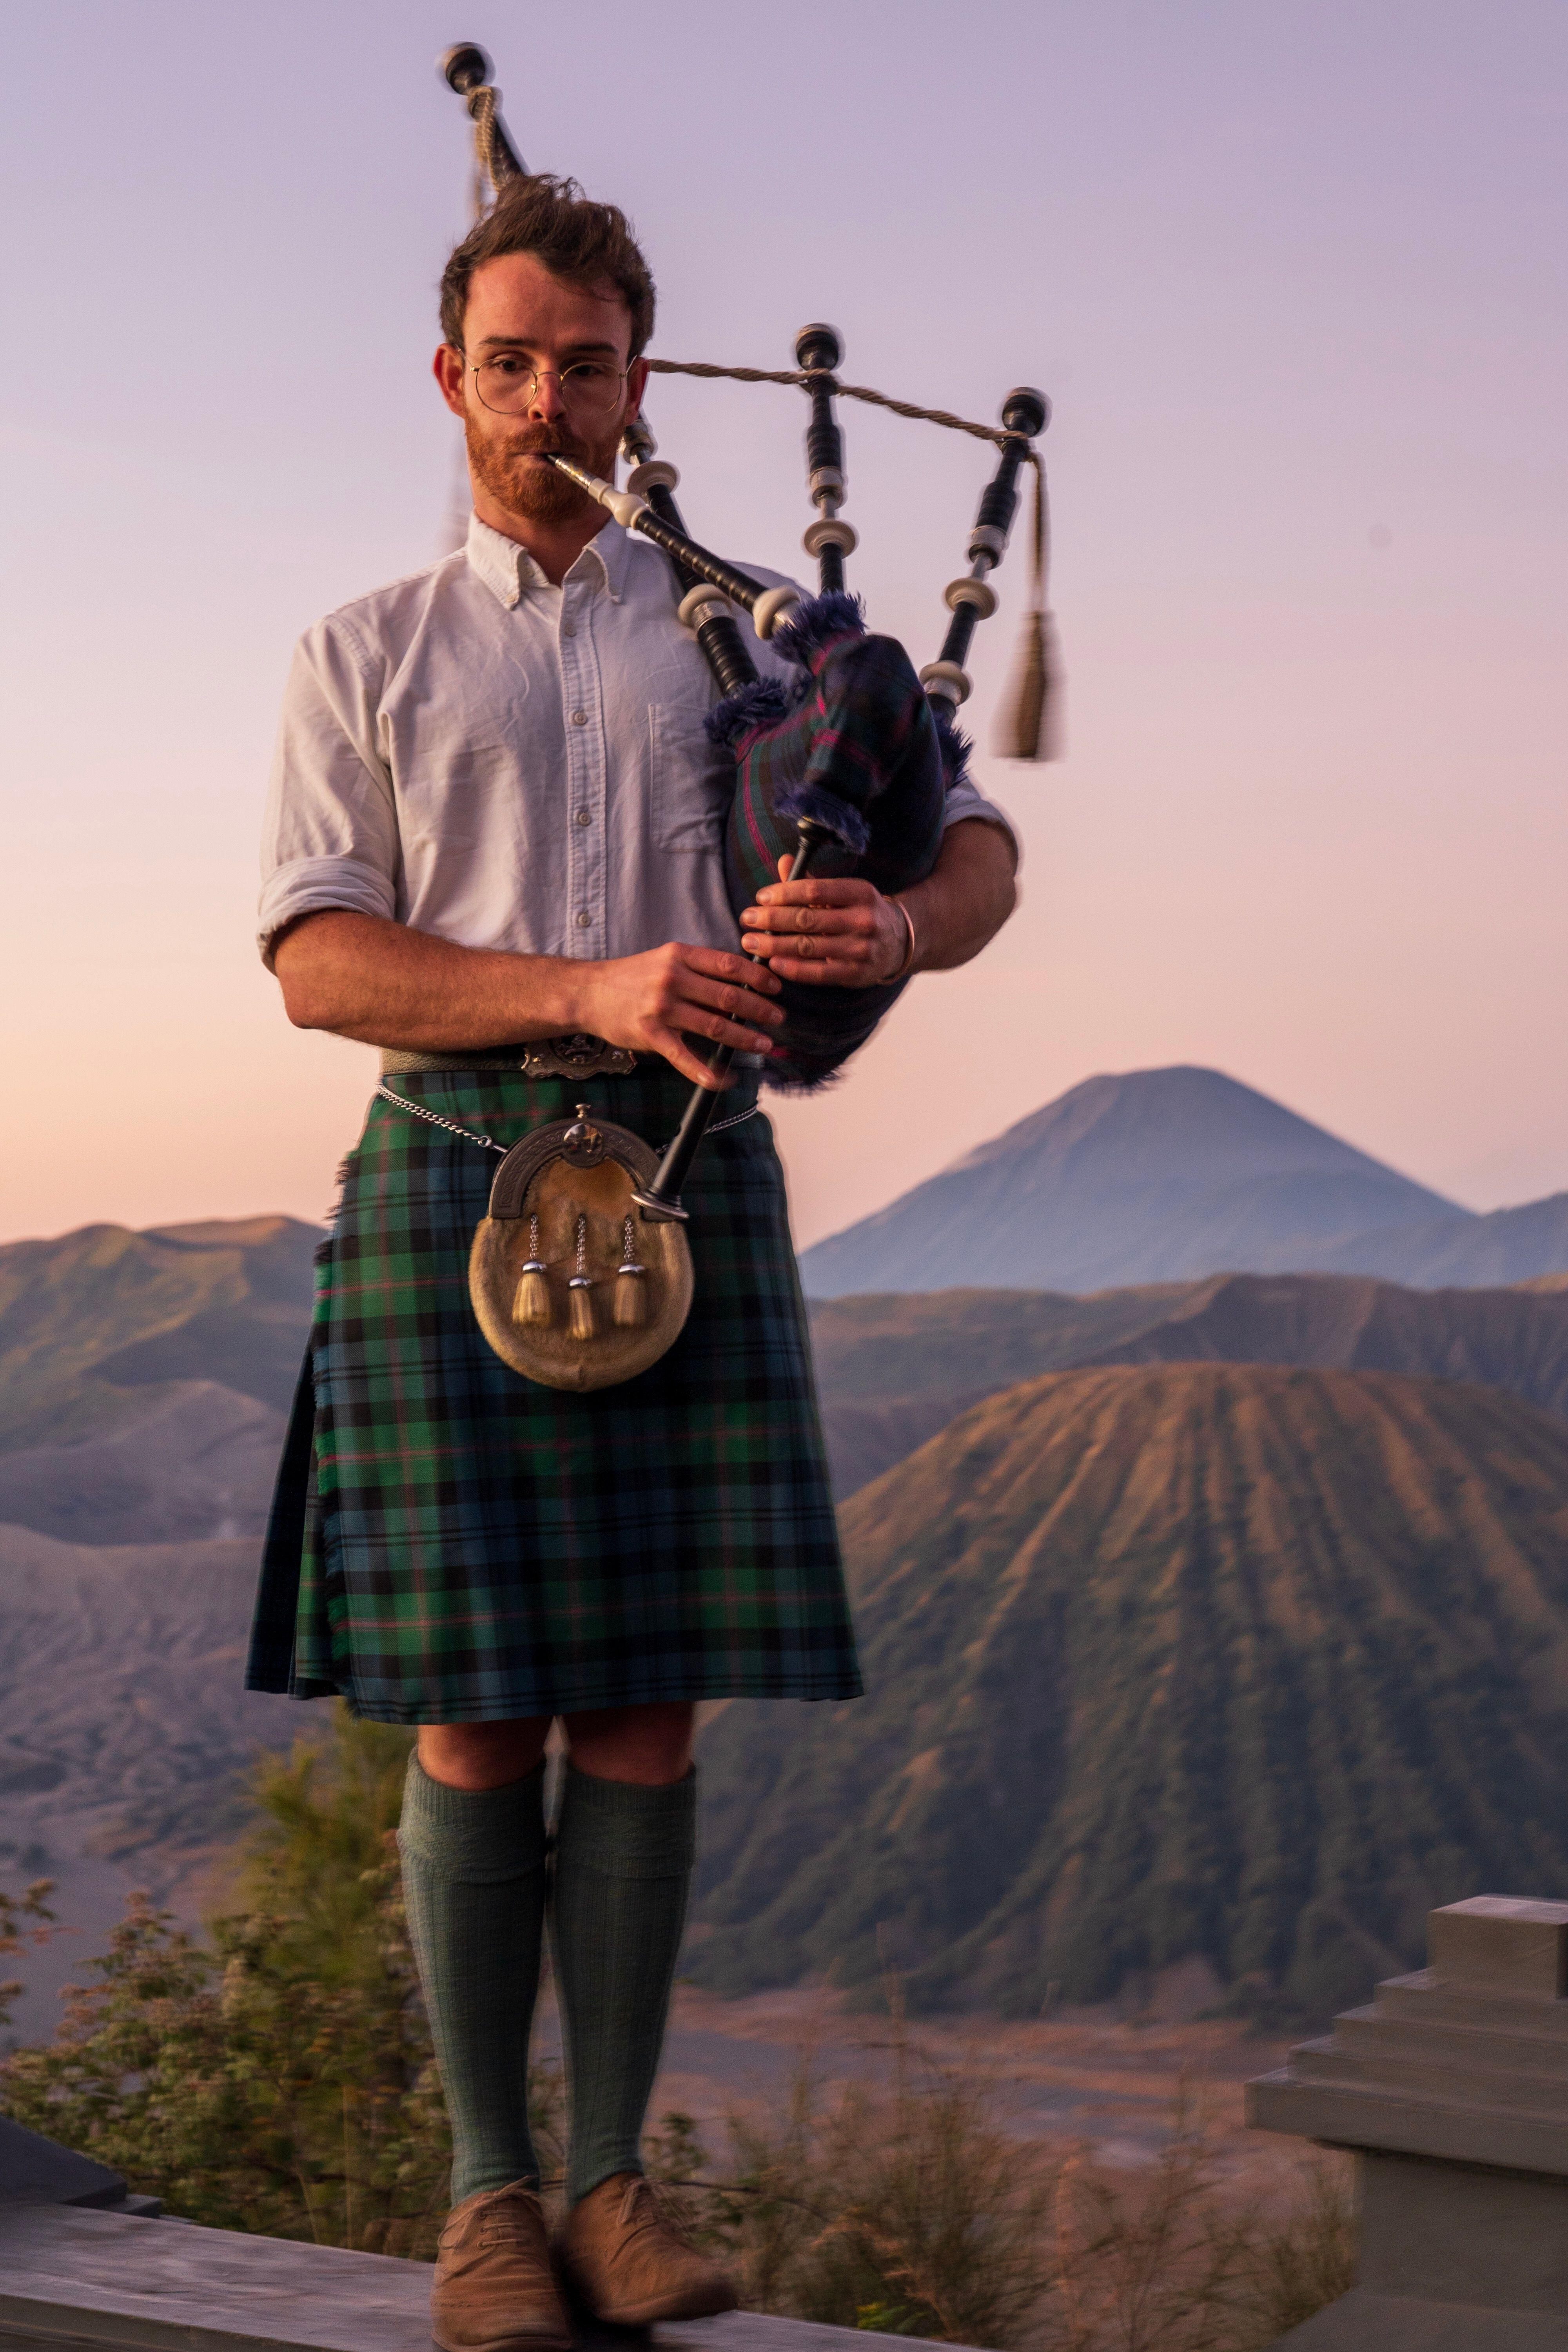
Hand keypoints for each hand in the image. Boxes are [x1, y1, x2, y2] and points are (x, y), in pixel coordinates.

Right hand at [577, 941, 784, 1088]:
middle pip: (728, 995)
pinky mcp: (650, 1035)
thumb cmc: (631, 977)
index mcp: (680, 956)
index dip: (758, 976)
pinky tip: (724, 1079)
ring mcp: (661, 1008)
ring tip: (763, 1043)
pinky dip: (707, 1072)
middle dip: (759, 1009)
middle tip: (778, 1018)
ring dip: (743, 1037)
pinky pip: (685, 1057)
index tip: (776, 987)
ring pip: (714, 1025)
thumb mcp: (665, 960)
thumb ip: (698, 971)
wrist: (588, 992)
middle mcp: (672, 979)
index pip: (729, 964)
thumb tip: (739, 987)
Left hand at [739, 853, 909, 986]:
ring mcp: (861, 949)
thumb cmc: (860, 912)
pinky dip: (792, 968)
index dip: (783, 892)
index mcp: (860, 892)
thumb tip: (784, 861)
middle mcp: (863, 920)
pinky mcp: (856, 974)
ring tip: (750, 942)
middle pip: (807, 918)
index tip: (760, 896)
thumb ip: (812, 882)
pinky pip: (817, 973)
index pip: (814, 890)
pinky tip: (772, 963)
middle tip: (746, 918)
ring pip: (808, 946)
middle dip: (771, 919)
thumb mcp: (844, 893)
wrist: (898, 942)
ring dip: (773, 945)